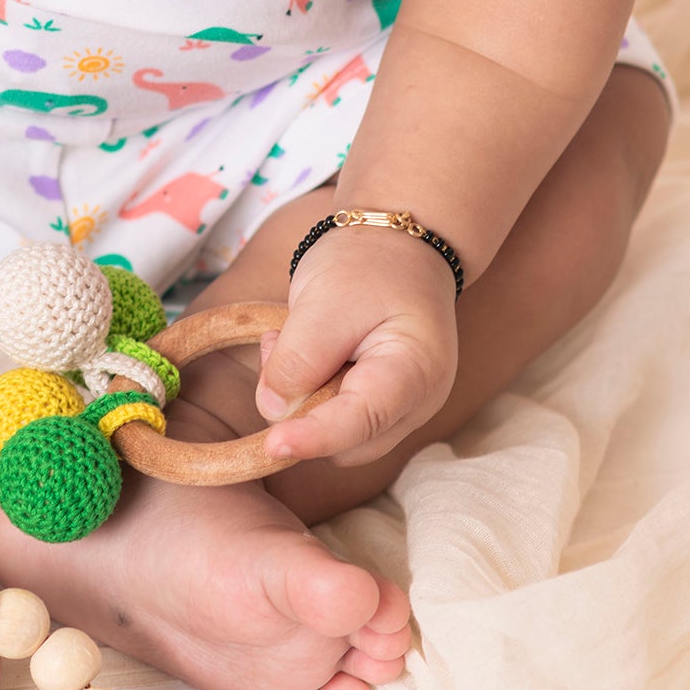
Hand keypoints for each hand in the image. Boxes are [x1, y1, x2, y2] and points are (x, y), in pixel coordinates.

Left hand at [255, 226, 459, 467]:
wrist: (397, 245)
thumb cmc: (368, 265)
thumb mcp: (326, 300)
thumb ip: (298, 358)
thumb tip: (273, 410)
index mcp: (415, 371)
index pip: (363, 420)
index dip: (315, 437)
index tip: (272, 444)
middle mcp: (417, 403)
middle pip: (347, 441)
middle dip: (301, 408)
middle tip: (276, 345)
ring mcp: (400, 409)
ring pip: (337, 436)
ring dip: (301, 398)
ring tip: (292, 338)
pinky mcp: (379, 406)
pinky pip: (335, 418)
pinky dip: (309, 393)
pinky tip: (305, 350)